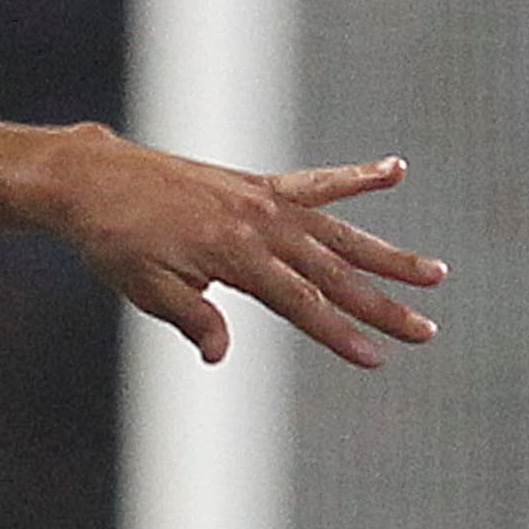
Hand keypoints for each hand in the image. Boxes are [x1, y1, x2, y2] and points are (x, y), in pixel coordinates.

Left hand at [43, 135, 445, 368]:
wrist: (93, 179)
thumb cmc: (114, 240)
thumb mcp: (146, 289)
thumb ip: (192, 319)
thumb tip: (220, 355)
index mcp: (236, 256)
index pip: (302, 303)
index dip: (340, 334)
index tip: (377, 358)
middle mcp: (260, 225)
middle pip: (334, 273)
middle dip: (383, 306)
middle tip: (427, 331)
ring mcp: (264, 200)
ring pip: (340, 233)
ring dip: (388, 256)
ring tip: (436, 272)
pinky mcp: (257, 184)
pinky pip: (316, 182)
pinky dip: (357, 177)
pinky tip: (395, 170)